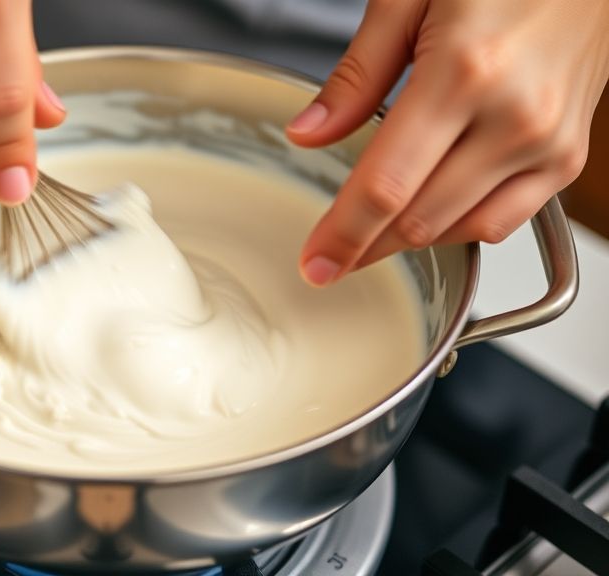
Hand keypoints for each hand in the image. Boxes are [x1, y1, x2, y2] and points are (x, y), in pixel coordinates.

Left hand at [287, 0, 608, 285]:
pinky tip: (426, 215)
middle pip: (420, 219)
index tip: (313, 264)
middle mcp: (513, 117)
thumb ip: (356, 76)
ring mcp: (548, 142)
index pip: (386, 186)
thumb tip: (307, 134)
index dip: (343, 235)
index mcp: (463, 73)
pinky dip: (457, 228)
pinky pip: (503, 219)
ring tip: (370, 235)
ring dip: (408, 242)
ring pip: (460, 230)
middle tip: (330, 251)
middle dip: (365, 245)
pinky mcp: (567, 156)